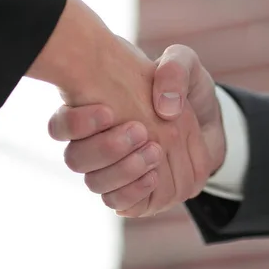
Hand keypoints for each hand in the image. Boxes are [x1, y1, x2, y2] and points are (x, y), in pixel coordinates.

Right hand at [28, 0, 214, 216]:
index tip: (110, 112)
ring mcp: (112, 170)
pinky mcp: (132, 192)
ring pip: (95, 184)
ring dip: (124, 170)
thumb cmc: (185, 91)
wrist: (208, 121)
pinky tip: (154, 175)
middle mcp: (95, 142)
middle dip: (107, 148)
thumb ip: (175, 70)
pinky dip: (134, 191)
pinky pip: (117, 203)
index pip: (60, 126)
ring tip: (155, 152)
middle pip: (75, 159)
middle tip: (141, 130)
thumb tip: (164, 106)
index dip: (76, 123)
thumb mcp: (185, 65)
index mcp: (95, 110)